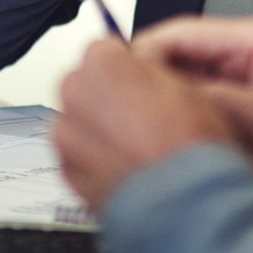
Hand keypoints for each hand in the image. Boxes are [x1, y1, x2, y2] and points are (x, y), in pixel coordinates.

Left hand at [53, 41, 234, 209]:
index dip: (125, 67)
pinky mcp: (64, 169)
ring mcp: (66, 133)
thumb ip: (149, 68)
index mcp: (104, 63)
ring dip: (98, 128)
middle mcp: (76, 93)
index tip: (137, 82)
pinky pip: (77, 153)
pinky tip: (125, 166)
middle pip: (85, 82)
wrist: (181, 205)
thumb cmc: (188, 148)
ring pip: (79, 119)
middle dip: (106, 96)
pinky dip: (93, 158)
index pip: (103, 48)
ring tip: (134, 147)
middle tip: (139, 118)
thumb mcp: (185, 86)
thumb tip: (140, 67)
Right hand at [134, 16, 252, 201]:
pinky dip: (172, 111)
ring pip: (178, 74)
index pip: (181, 33)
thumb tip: (170, 92)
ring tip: (138, 122)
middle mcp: (244, 49)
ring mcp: (237, 73)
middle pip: (174, 51)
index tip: (119, 77)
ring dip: (158, 96)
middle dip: (146, 77)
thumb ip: (222, 103)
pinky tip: (161, 132)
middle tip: (121, 105)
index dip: (144, 53)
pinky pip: (190, 96)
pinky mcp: (233, 96)